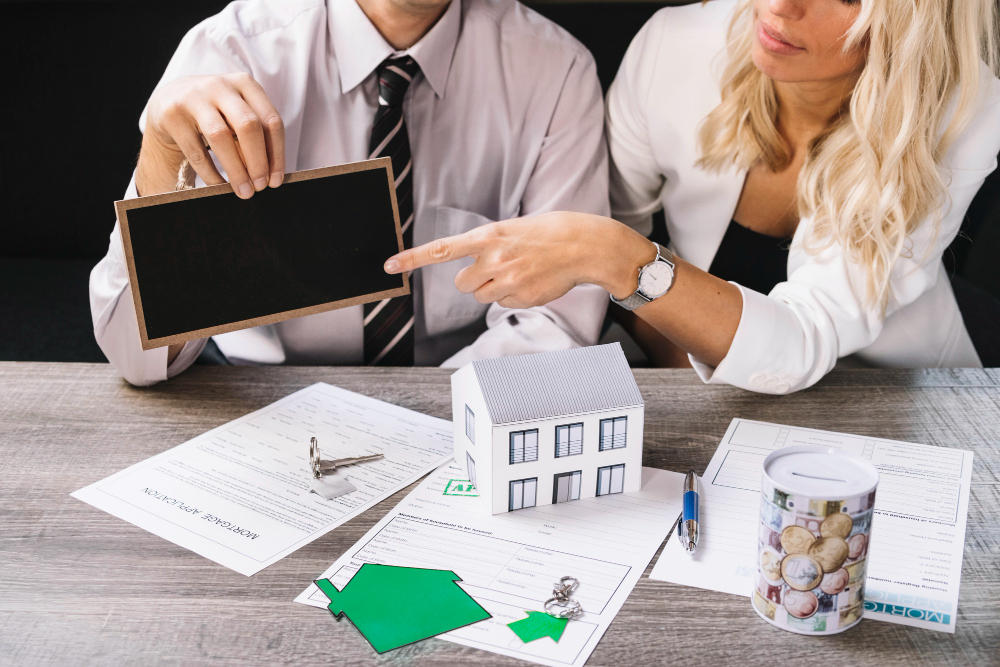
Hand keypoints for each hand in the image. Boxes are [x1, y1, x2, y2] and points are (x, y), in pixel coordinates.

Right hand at [139, 73, 284, 198]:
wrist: (169, 100)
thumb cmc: (215, 113)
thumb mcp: (237, 115)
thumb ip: (255, 136)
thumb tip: (271, 175)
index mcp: (245, 84)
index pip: (271, 121)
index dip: (277, 154)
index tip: (276, 180)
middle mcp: (220, 86)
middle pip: (248, 126)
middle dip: (258, 162)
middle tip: (261, 187)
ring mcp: (194, 98)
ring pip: (221, 137)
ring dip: (236, 170)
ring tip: (244, 192)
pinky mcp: (172, 115)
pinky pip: (196, 151)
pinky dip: (211, 174)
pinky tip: (220, 186)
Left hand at [384, 212, 654, 308]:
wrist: (583, 245)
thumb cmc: (548, 233)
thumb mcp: (513, 229)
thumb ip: (488, 246)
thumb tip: (473, 273)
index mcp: (488, 236)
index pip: (441, 249)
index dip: (412, 259)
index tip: (389, 266)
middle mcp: (494, 259)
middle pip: (463, 284)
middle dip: (475, 280)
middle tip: (497, 269)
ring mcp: (508, 281)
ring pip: (482, 297)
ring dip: (494, 289)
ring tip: (519, 272)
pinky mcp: (522, 297)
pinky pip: (503, 304)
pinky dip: (513, 296)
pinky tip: (532, 282)